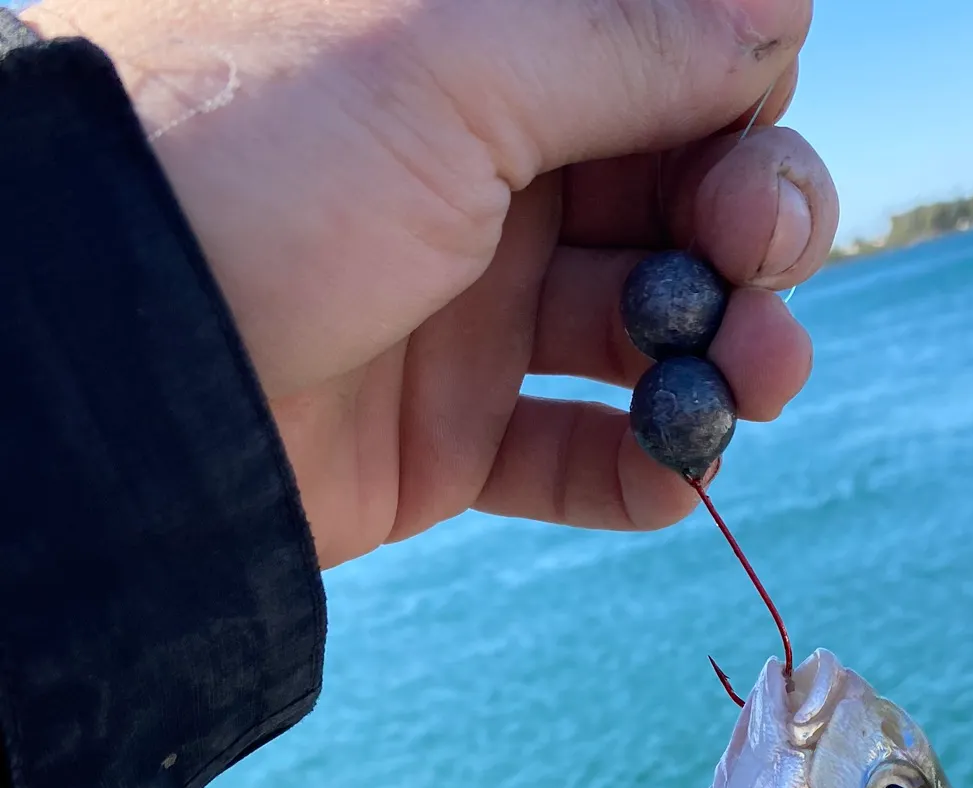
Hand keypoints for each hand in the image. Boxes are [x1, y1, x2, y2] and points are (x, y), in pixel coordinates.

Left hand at [23, 0, 836, 566]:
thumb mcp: (450, 66)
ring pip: (648, 338)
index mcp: (482, 61)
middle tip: (760, 268)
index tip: (751, 147)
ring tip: (757, 382)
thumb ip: (627, 41)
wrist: (112, 366)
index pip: (668, 75)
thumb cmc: (257, 168)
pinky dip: (644, 474)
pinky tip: (676, 476)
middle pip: (675, 206)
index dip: (739, 110)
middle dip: (752, 234)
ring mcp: (472, 316)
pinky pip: (579, 460)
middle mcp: (487, 182)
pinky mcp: (452, 438)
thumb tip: (781, 14)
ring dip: (729, 359)